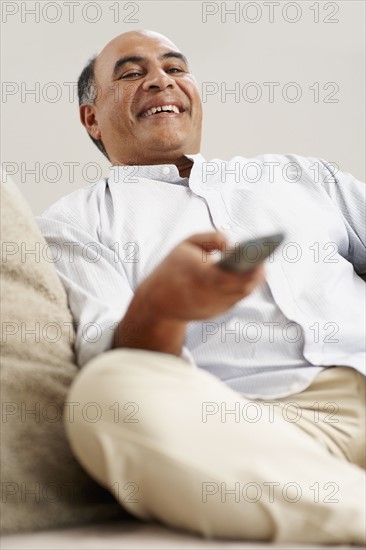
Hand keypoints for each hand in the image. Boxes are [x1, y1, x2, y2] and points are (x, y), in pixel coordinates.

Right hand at [139, 231, 265, 321]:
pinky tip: (249, 276)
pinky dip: (242, 287)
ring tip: (261, 266)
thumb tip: (233, 245)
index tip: (259, 257)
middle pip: (243, 287)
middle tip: (264, 261)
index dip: (249, 269)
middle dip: (256, 274)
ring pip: (242, 294)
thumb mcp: (186, 244)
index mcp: (200, 275)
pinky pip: (235, 298)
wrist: (158, 302)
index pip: (231, 275)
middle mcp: (209, 294)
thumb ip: (212, 237)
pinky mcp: (216, 313)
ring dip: (252, 280)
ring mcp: (213, 306)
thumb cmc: (173, 269)